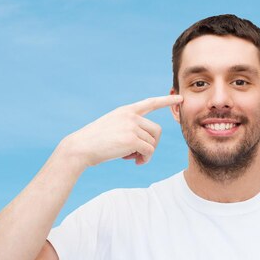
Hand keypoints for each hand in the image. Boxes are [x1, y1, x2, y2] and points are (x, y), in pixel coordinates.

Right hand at [61, 94, 182, 167]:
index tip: (179, 97)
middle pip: (157, 131)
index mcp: (126, 111)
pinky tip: (135, 162)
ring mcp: (131, 126)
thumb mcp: (113, 128)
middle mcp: (130, 116)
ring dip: (146, 154)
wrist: (80, 148)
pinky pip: (149, 151)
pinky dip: (145, 159)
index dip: (166, 100)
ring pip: (153, 143)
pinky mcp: (132, 139)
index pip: (150, 103)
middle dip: (152, 144)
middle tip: (139, 154)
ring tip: (133, 158)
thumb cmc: (95, 142)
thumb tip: (147, 144)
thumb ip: (130, 129)